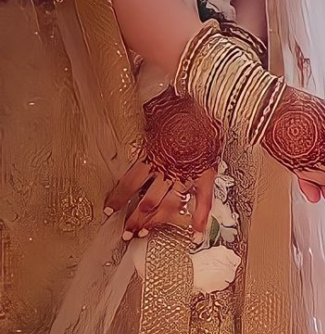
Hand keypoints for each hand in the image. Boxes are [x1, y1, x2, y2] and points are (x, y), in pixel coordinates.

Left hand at [104, 88, 221, 240]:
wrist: (206, 97)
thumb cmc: (176, 100)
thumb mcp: (149, 110)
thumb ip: (135, 122)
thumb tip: (115, 114)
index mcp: (151, 154)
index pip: (130, 183)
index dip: (118, 198)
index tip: (109, 211)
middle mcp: (167, 169)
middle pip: (148, 201)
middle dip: (135, 219)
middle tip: (127, 234)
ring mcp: (188, 174)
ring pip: (170, 205)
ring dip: (157, 222)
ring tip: (146, 234)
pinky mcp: (206, 174)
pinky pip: (203, 201)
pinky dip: (199, 219)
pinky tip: (194, 236)